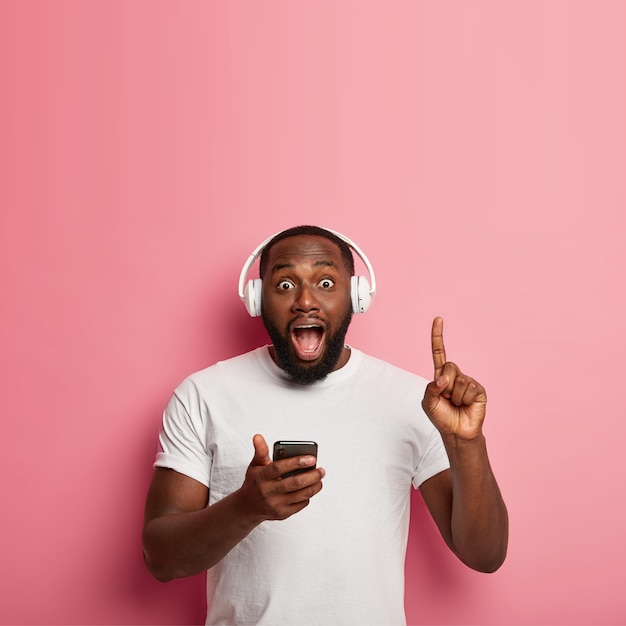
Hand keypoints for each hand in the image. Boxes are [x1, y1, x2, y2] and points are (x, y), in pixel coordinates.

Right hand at [238, 434, 324, 521]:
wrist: (248, 507)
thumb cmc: (255, 481)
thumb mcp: (255, 465)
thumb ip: (260, 450)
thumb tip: (258, 436)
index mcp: (260, 477)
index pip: (279, 468)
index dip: (296, 462)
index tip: (312, 458)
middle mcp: (267, 492)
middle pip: (294, 483)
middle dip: (311, 475)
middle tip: (321, 469)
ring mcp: (275, 505)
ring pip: (300, 495)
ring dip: (314, 486)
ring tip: (320, 478)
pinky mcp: (282, 514)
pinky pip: (300, 505)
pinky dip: (308, 496)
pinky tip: (310, 488)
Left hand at [422, 317, 486, 440]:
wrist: (457, 433)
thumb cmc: (442, 417)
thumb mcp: (428, 403)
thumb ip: (431, 388)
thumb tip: (443, 379)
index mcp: (441, 376)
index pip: (439, 352)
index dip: (438, 336)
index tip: (438, 319)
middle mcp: (455, 376)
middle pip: (449, 366)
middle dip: (445, 383)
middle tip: (447, 398)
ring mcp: (468, 382)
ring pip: (459, 379)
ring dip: (455, 395)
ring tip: (457, 404)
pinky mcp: (479, 390)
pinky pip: (469, 387)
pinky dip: (465, 398)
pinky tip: (466, 405)